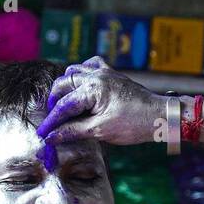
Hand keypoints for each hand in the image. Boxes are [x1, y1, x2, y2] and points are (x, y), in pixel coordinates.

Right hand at [35, 56, 169, 145]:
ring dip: (65, 87)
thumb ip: (73, 131)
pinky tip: (81, 86)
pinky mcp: (112, 74)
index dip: (52, 122)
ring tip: (65, 105)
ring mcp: (104, 72)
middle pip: (63, 84)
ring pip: (74, 71)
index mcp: (92, 89)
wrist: (160, 116)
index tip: (43, 134)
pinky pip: (90, 66)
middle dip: (55, 102)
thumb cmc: (134, 124)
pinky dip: (81, 74)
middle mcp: (96, 75)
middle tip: (54, 120)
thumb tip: (52, 137)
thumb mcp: (101, 131)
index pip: (64, 106)